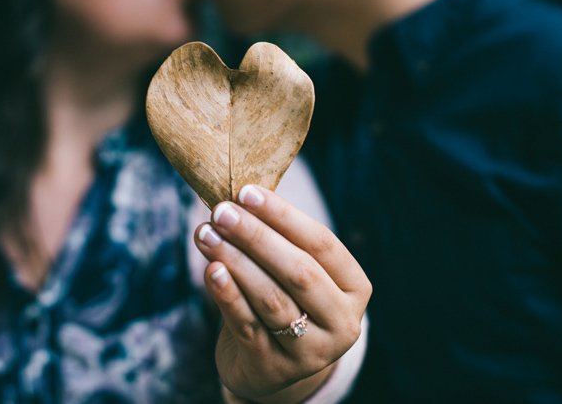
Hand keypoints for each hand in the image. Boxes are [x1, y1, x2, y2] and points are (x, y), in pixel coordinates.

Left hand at [194, 185, 370, 402]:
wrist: (268, 364)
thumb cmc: (282, 299)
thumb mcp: (292, 271)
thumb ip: (276, 239)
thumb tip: (237, 198)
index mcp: (355, 288)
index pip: (322, 243)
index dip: (284, 216)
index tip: (247, 192)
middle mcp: (342, 323)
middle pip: (299, 271)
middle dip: (256, 237)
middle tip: (221, 211)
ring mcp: (311, 352)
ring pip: (271, 298)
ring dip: (236, 260)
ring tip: (206, 234)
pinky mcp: (275, 369)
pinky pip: (248, 325)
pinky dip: (228, 295)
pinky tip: (211, 270)